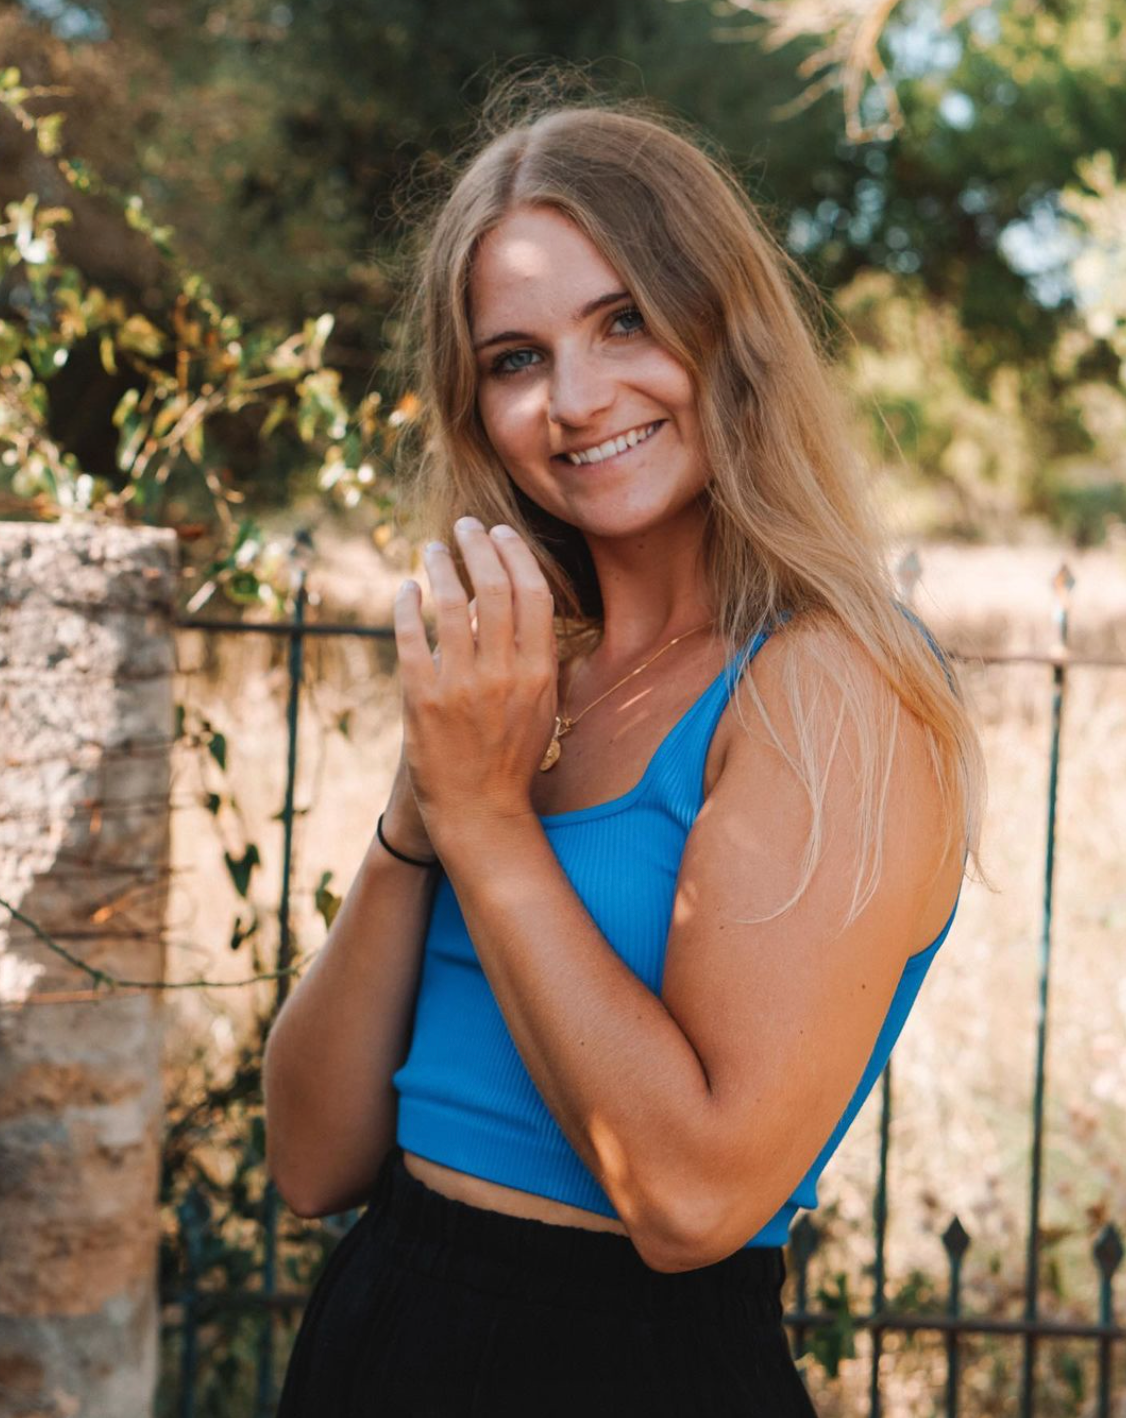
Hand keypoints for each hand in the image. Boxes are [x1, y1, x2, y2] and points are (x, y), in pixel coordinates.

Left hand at [392, 518, 557, 851]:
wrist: (479, 809)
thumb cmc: (512, 755)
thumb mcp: (541, 704)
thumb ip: (533, 653)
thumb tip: (517, 597)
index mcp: (539, 672)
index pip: (532, 593)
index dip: (515, 554)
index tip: (500, 532)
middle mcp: (504, 674)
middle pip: (494, 587)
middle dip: (478, 546)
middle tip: (466, 526)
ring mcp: (461, 686)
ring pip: (451, 603)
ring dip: (440, 565)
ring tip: (433, 548)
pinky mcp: (422, 699)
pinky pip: (411, 637)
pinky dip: (407, 604)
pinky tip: (406, 588)